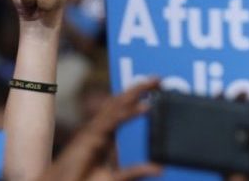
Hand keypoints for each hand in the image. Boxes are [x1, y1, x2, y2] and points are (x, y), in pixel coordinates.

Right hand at [38, 79, 162, 180]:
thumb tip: (159, 168)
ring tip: (152, 83)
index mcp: (105, 135)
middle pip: (120, 101)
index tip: (155, 87)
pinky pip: (113, 121)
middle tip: (158, 77)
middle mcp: (99, 129)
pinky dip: (130, 113)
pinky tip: (145, 107)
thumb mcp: (115, 178)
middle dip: (138, 87)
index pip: (122, 109)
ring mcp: (94, 131)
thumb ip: (135, 172)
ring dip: (135, 92)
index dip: (137, 96)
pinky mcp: (90, 139)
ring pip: (116, 105)